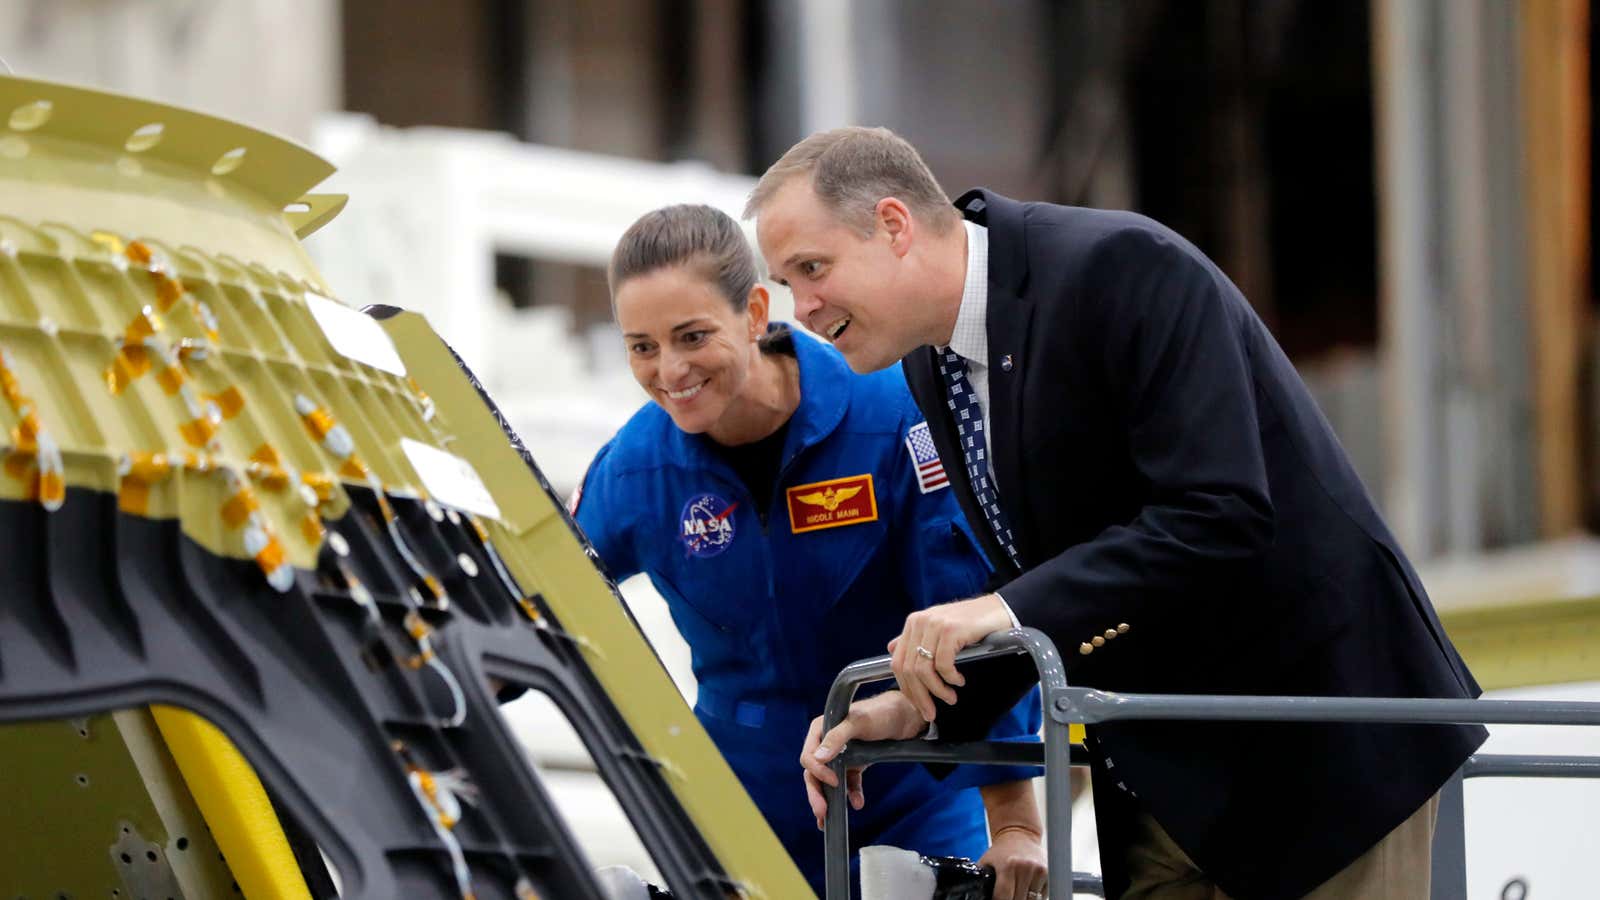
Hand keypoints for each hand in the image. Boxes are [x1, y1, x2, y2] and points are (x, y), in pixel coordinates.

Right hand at [799, 691, 924, 829]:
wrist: (904, 716)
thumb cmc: (880, 713)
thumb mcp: (858, 723)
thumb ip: (837, 737)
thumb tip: (818, 758)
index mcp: (821, 729)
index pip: (809, 756)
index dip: (817, 771)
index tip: (833, 782)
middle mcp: (827, 743)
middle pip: (814, 772)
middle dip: (816, 793)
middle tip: (821, 812)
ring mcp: (840, 755)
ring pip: (828, 781)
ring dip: (829, 799)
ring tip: (829, 819)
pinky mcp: (854, 763)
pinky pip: (849, 783)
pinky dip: (851, 794)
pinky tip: (858, 803)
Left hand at [888, 594, 1014, 721]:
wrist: (999, 610)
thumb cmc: (970, 623)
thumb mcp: (938, 628)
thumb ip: (916, 639)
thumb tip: (891, 650)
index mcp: (913, 622)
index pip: (898, 662)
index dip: (906, 689)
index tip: (918, 705)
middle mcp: (920, 622)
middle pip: (909, 669)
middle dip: (919, 696)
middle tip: (931, 713)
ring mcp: (935, 625)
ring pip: (924, 670)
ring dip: (937, 690)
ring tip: (950, 698)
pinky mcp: (951, 630)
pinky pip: (943, 665)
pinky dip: (950, 678)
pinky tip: (959, 681)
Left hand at [979, 825, 1047, 899]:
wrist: (1019, 833)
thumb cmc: (1000, 851)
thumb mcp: (986, 864)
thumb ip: (981, 881)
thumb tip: (977, 895)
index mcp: (1008, 866)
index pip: (1004, 897)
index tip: (997, 899)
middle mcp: (1025, 868)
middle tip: (1007, 895)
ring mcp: (1039, 871)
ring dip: (1023, 899)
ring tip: (1016, 891)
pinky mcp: (1049, 873)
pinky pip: (1043, 895)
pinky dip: (1035, 896)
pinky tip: (1027, 887)